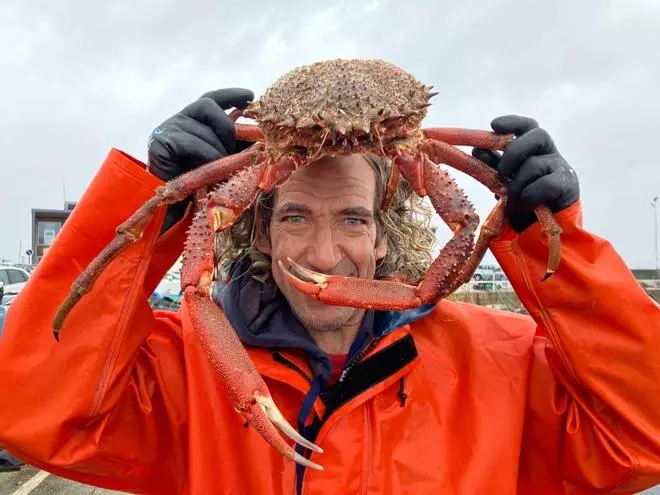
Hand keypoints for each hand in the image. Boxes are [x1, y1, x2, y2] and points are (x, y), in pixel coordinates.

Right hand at [147, 87, 253, 181]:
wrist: (170, 201)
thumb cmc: (196, 180)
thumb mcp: (220, 157)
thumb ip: (234, 145)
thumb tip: (259, 138)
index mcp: (194, 119)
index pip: (212, 99)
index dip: (231, 95)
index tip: (249, 96)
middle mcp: (180, 119)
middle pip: (208, 106)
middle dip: (226, 128)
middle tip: (230, 150)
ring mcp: (168, 129)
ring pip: (203, 129)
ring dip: (217, 151)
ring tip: (218, 169)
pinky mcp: (162, 143)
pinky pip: (193, 144)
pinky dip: (206, 157)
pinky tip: (206, 169)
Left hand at [472, 115, 579, 231]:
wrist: (541, 230)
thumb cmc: (524, 202)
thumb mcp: (504, 182)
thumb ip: (493, 166)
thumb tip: (477, 150)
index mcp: (535, 150)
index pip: (528, 127)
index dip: (513, 122)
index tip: (494, 125)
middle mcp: (550, 154)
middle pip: (537, 136)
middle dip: (514, 152)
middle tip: (501, 172)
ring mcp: (561, 168)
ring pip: (534, 164)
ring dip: (517, 186)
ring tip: (512, 203)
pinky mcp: (568, 186)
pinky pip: (545, 184)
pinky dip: (529, 196)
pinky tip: (524, 206)